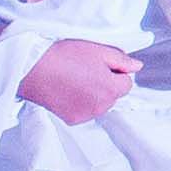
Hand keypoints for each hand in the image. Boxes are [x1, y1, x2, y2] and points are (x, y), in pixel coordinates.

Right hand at [16, 41, 143, 125]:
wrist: (32, 69)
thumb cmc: (64, 55)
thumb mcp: (97, 50)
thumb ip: (121, 60)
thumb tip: (137, 66)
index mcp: (111, 88)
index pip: (127, 83)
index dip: (116, 71)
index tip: (100, 63)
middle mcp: (102, 106)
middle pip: (114, 95)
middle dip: (106, 83)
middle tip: (86, 69)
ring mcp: (86, 115)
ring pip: (100, 104)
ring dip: (94, 94)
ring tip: (74, 78)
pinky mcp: (72, 120)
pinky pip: (85, 111)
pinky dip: (80, 102)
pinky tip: (67, 89)